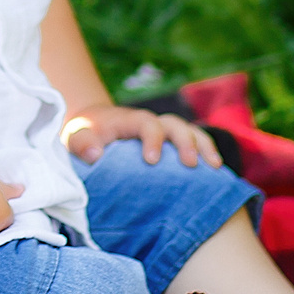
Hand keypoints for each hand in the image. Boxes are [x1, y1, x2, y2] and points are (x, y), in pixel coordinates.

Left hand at [60, 102, 220, 166]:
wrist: (94, 128)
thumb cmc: (86, 135)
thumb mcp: (75, 136)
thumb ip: (81, 143)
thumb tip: (95, 154)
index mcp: (130, 120)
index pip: (146, 123)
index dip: (152, 139)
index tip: (151, 160)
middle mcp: (152, 123)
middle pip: (175, 125)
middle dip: (185, 142)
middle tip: (191, 165)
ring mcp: (165, 132)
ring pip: (191, 132)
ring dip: (204, 147)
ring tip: (215, 168)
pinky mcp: (172, 143)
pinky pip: (196, 143)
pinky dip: (208, 153)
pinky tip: (217, 173)